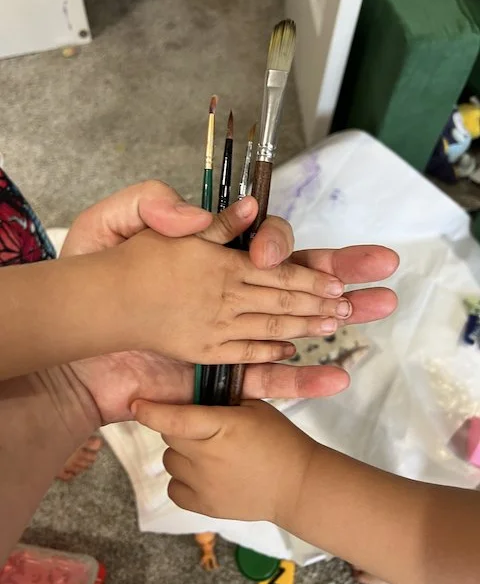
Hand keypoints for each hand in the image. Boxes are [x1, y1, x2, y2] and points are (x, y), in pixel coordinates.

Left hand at [61, 180, 397, 422]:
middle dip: (340, 273)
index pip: (263, 246)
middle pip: (294, 282)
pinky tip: (337, 373)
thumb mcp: (111, 224)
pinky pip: (264, 378)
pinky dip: (301, 379)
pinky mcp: (215, 371)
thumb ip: (154, 205)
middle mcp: (228, 294)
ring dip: (334, 318)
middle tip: (386, 264)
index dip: (284, 246)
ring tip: (377, 307)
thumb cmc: (90, 275)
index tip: (275, 253)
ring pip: (292, 326)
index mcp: (212, 257)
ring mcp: (227, 333)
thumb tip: (208, 217)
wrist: (71, 333)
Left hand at [132, 399, 312, 524]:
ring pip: (170, 461)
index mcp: (222, 427)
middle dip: (178, 427)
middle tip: (201, 427)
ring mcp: (204, 485)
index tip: (136, 403)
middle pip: (170, 436)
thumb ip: (223, 400)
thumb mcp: (254, 408)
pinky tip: (203, 473)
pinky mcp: (205, 507)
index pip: (175, 418)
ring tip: (207, 452)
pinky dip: (183, 479)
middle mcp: (208, 457)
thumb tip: (193, 393)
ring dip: (182, 453)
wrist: (298, 484)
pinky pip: (175, 488)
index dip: (152, 411)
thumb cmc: (280, 439)